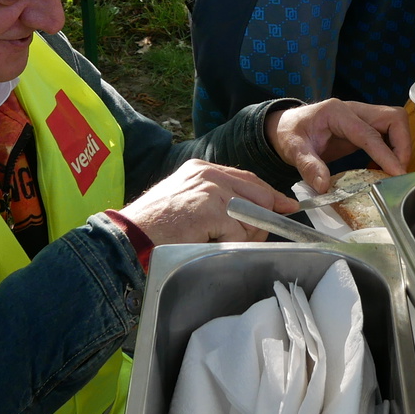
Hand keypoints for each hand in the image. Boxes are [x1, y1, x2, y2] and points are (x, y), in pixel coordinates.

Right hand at [120, 160, 298, 244]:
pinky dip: (228, 243)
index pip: (248, 179)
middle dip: (259, 222)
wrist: (128, 238)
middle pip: (258, 194)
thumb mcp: (188, 204)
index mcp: (202, 169)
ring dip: (242, 236)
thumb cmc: (155, 228)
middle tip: (240, 239)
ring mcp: (210, 189)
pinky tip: (206, 242)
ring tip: (214, 241)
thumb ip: (218, 202)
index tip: (285, 206)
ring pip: (252, 215)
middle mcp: (208, 173)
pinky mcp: (210, 208)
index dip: (269, 195)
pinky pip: (239, 232)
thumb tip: (255, 217)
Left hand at [267, 99, 411, 192]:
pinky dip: (392, 149)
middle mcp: (354, 110)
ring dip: (400, 146)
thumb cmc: (290, 133)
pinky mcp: (364, 127)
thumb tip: (324, 186)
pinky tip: (384, 168)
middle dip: (402, 144)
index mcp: (338, 112)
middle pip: (393, 118)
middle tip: (398, 172)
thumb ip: (308, 165)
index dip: (386, 153)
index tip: (397, 173)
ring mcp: (361, 117)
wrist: (286, 126)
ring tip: (394, 171)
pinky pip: (388, 134)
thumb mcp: (293, 149)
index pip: (369, 133)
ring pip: (395, 123)